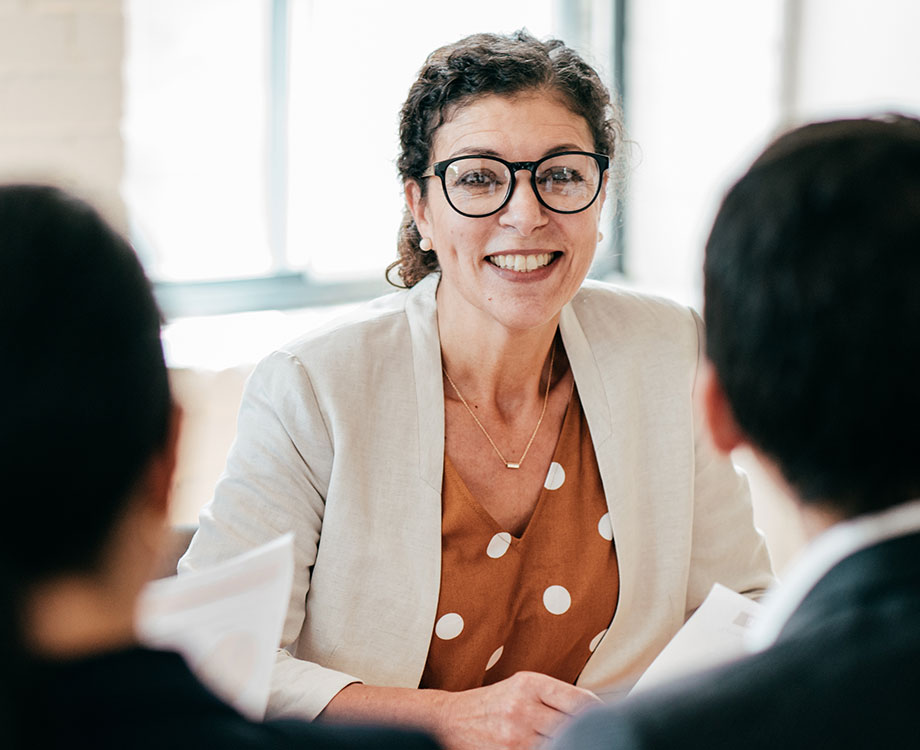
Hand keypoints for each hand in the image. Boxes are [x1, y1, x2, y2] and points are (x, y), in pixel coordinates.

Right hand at [437, 671, 600, 749]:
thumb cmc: (492, 702)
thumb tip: (590, 708)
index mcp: (530, 684)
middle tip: (594, 734)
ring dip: (569, 743)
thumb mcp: (521, 686)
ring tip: (574, 741)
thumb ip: (553, 695)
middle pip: (573, 726)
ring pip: (560, 744)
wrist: (452, 720)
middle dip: (586, 731)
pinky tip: (552, 746)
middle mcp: (523, 707)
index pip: (579, 700)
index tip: (605, 717)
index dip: (597, 712)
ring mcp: (516, 736)